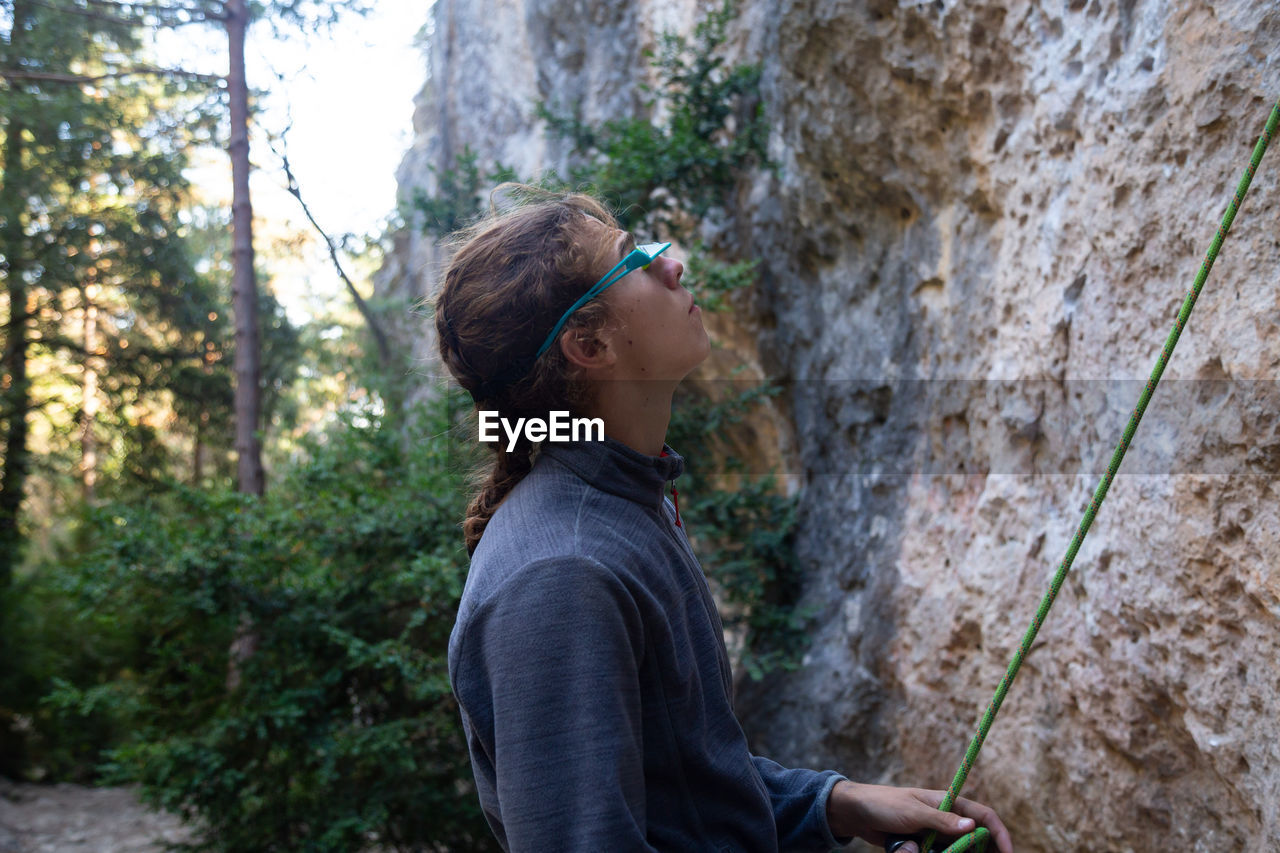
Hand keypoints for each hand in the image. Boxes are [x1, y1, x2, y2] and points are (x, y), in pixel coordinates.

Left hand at [825, 781, 1012, 852]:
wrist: (856, 812)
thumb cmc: (885, 804)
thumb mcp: (914, 811)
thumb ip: (942, 820)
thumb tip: (974, 826)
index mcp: (949, 802)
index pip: (985, 816)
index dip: (1000, 834)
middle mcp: (946, 818)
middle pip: (975, 839)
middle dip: (978, 852)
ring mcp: (935, 833)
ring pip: (955, 850)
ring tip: (919, 848)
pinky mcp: (924, 845)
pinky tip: (911, 849)